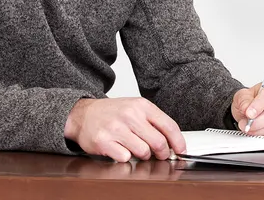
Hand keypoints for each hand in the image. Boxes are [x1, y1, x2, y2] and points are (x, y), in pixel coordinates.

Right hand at [64, 97, 184, 162]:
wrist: (82, 114)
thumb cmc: (112, 113)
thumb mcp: (135, 108)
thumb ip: (153, 121)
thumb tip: (172, 140)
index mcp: (142, 106)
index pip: (169, 125)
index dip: (178, 141)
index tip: (181, 150)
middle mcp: (130, 115)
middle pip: (158, 142)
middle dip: (162, 153)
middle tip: (160, 155)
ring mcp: (116, 128)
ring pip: (143, 152)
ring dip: (143, 155)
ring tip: (136, 149)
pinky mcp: (104, 142)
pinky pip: (125, 158)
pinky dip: (125, 157)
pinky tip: (121, 149)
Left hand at [231, 77, 263, 144]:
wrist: (253, 112)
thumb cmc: (252, 101)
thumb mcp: (243, 96)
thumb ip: (244, 101)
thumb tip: (247, 109)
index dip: (260, 104)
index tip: (249, 113)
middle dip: (259, 122)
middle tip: (247, 125)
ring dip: (262, 131)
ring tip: (250, 129)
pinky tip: (263, 137)